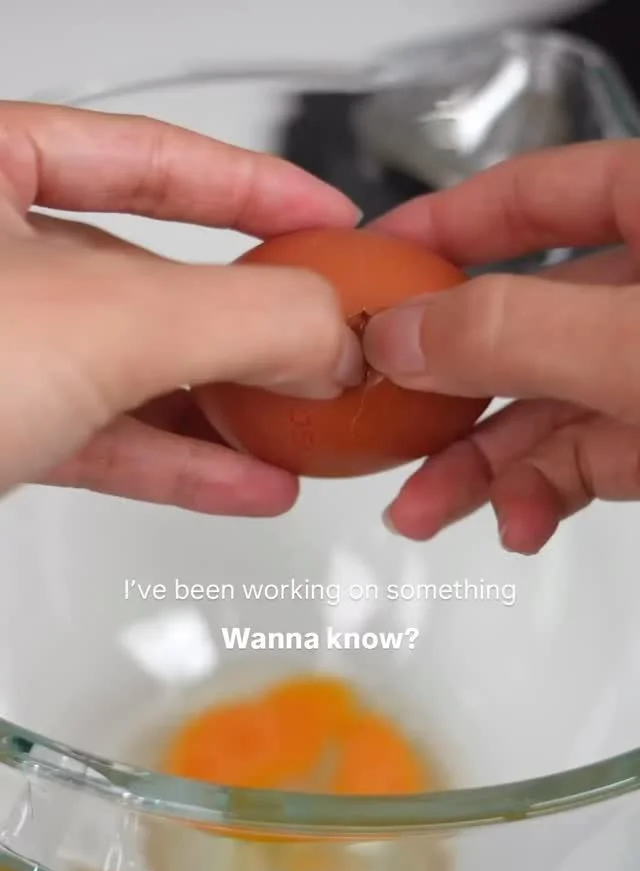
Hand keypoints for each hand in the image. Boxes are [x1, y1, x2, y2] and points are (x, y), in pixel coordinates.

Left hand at [0, 101, 361, 511]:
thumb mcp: (107, 318)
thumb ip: (244, 317)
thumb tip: (331, 338)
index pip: (150, 159)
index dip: (254, 190)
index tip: (324, 221)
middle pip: (150, 277)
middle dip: (249, 326)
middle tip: (322, 348)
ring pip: (131, 370)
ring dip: (228, 410)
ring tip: (301, 429)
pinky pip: (103, 437)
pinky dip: (180, 462)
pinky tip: (244, 480)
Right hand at [364, 141, 639, 552]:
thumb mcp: (633, 342)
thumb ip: (514, 332)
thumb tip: (403, 335)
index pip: (533, 196)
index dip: (445, 224)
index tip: (373, 260)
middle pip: (516, 326)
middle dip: (440, 389)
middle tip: (378, 417)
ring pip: (540, 408)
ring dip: (476, 466)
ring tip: (424, 509)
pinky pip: (580, 462)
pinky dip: (538, 496)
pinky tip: (516, 524)